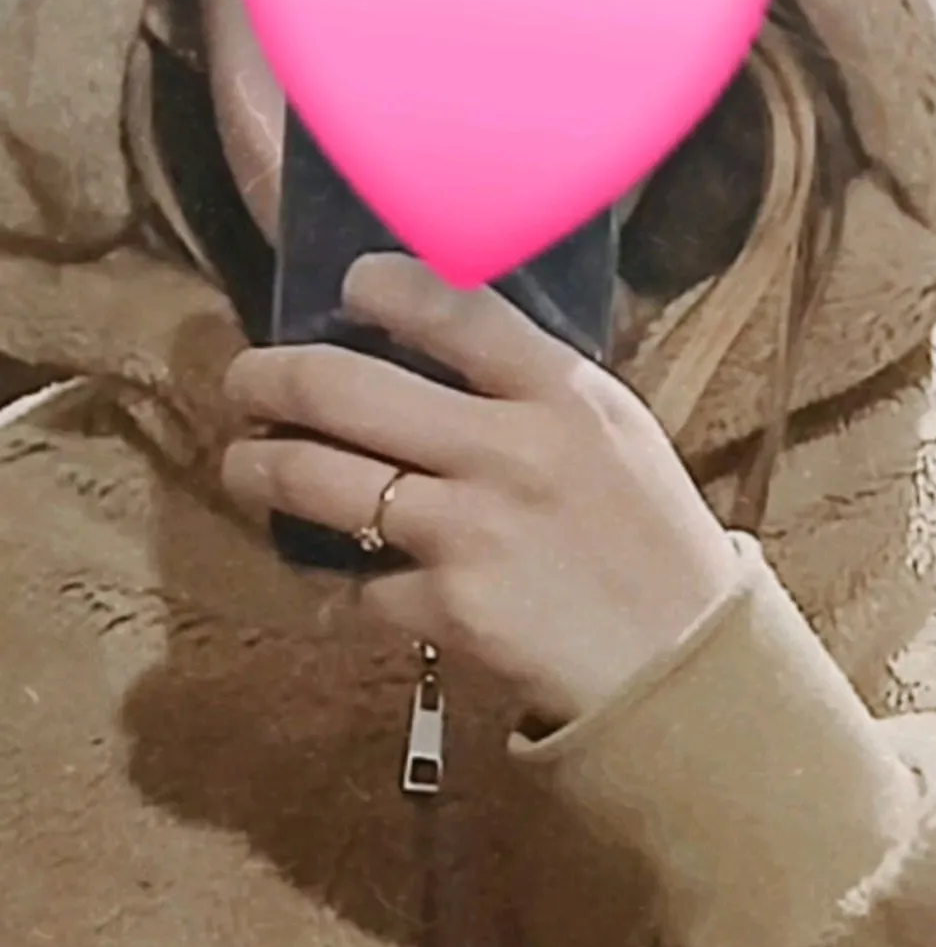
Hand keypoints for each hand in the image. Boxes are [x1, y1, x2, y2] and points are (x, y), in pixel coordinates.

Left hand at [222, 254, 737, 726]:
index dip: (377, 283)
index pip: (447, 303)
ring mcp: (469, 532)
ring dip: (255, 471)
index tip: (346, 287)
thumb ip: (528, 384)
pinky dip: (334, 584)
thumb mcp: (612, 432)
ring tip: (245, 468)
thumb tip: (424, 338)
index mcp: (560, 393)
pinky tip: (335, 580)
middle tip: (243, 384)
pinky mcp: (446, 610)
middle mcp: (507, 450)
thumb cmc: (647, 538)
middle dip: (263, 378)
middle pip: (338, 388)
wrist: (680, 662)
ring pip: (312, 482)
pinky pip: (353, 585)